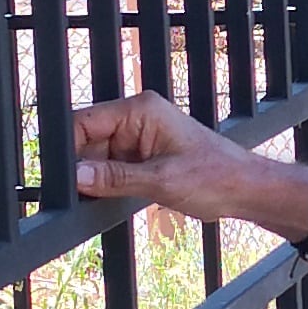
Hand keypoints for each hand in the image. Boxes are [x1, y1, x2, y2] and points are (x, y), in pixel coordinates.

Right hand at [74, 91, 307, 236]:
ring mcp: (139, 137)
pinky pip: (113, 168)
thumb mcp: (161, 180)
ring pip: (98, 158)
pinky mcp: (143, 156)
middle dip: (84, 168)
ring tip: (108, 198)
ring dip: (99, 179)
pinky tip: (117, 197)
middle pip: (87, 141)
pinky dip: (111, 184)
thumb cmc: (215, 176)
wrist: (245, 190)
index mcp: (140, 110)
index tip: (62, 178)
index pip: (85, 121)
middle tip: (81, 196)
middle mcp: (136, 118)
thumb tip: (76, 176)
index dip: (69, 149)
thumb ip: (115, 178)